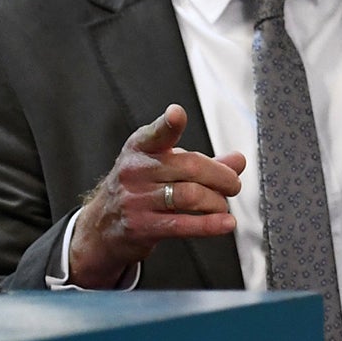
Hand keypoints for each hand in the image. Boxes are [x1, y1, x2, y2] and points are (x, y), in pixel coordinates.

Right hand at [67, 105, 246, 287]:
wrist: (103, 226)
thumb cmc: (141, 189)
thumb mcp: (165, 166)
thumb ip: (204, 163)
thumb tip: (238, 160)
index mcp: (141, 148)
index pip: (155, 134)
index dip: (167, 124)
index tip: (176, 114)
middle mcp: (136, 171)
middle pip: (190, 167)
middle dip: (221, 177)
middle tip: (234, 185)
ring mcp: (136, 199)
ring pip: (190, 196)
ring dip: (216, 202)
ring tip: (223, 205)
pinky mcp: (141, 226)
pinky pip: (182, 225)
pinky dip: (209, 224)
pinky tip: (226, 223)